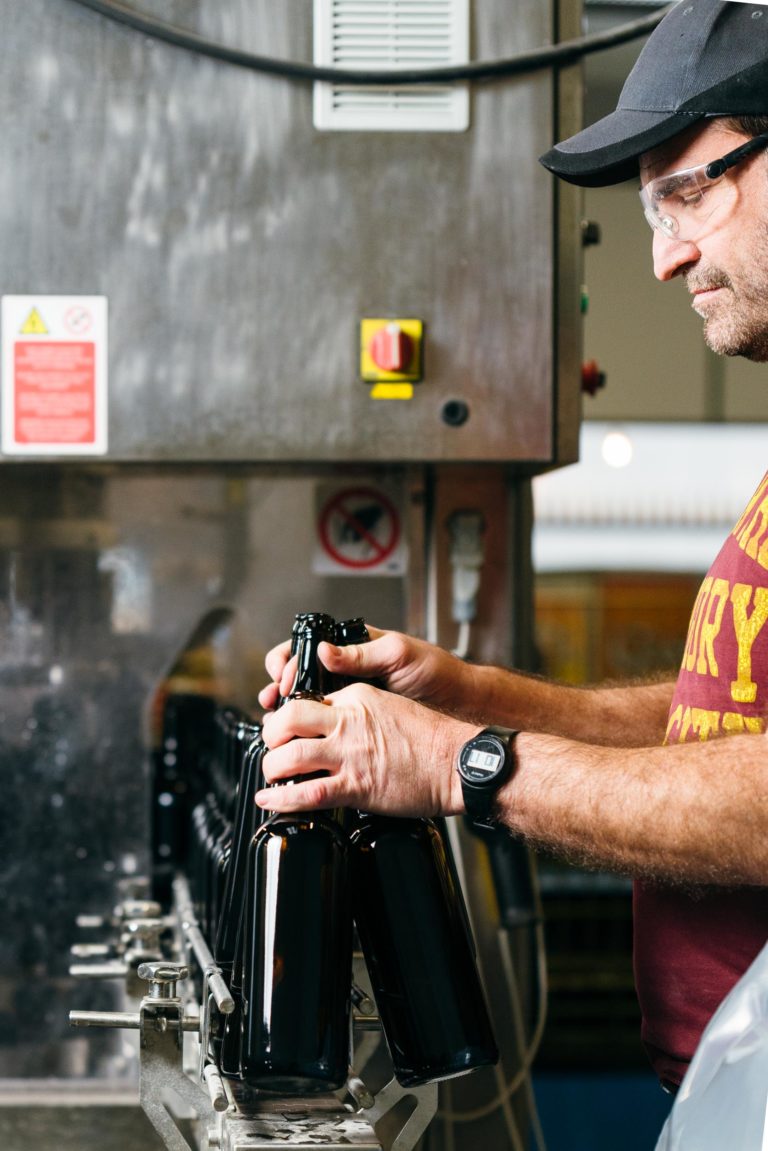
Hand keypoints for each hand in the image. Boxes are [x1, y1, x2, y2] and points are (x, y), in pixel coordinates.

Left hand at [256, 681, 474, 817]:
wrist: (457, 762)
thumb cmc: (431, 738)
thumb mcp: (390, 706)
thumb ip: (360, 711)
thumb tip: (335, 725)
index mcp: (357, 697)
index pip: (307, 699)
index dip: (288, 716)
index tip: (284, 730)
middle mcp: (348, 721)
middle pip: (287, 719)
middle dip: (271, 736)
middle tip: (273, 748)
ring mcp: (350, 754)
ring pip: (289, 756)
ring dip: (272, 768)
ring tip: (272, 776)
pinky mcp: (356, 785)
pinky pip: (307, 793)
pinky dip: (281, 798)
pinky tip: (270, 800)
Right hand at [257, 627, 473, 714]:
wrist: (461, 707)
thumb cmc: (437, 673)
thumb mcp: (400, 655)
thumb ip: (361, 653)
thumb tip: (324, 651)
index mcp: (355, 650)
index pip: (309, 648)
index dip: (290, 661)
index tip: (284, 676)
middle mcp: (349, 673)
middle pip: (302, 676)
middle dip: (280, 686)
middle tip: (272, 700)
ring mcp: (352, 701)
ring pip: (309, 704)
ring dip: (288, 712)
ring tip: (274, 720)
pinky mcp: (359, 727)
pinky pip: (327, 728)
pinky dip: (308, 735)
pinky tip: (298, 741)